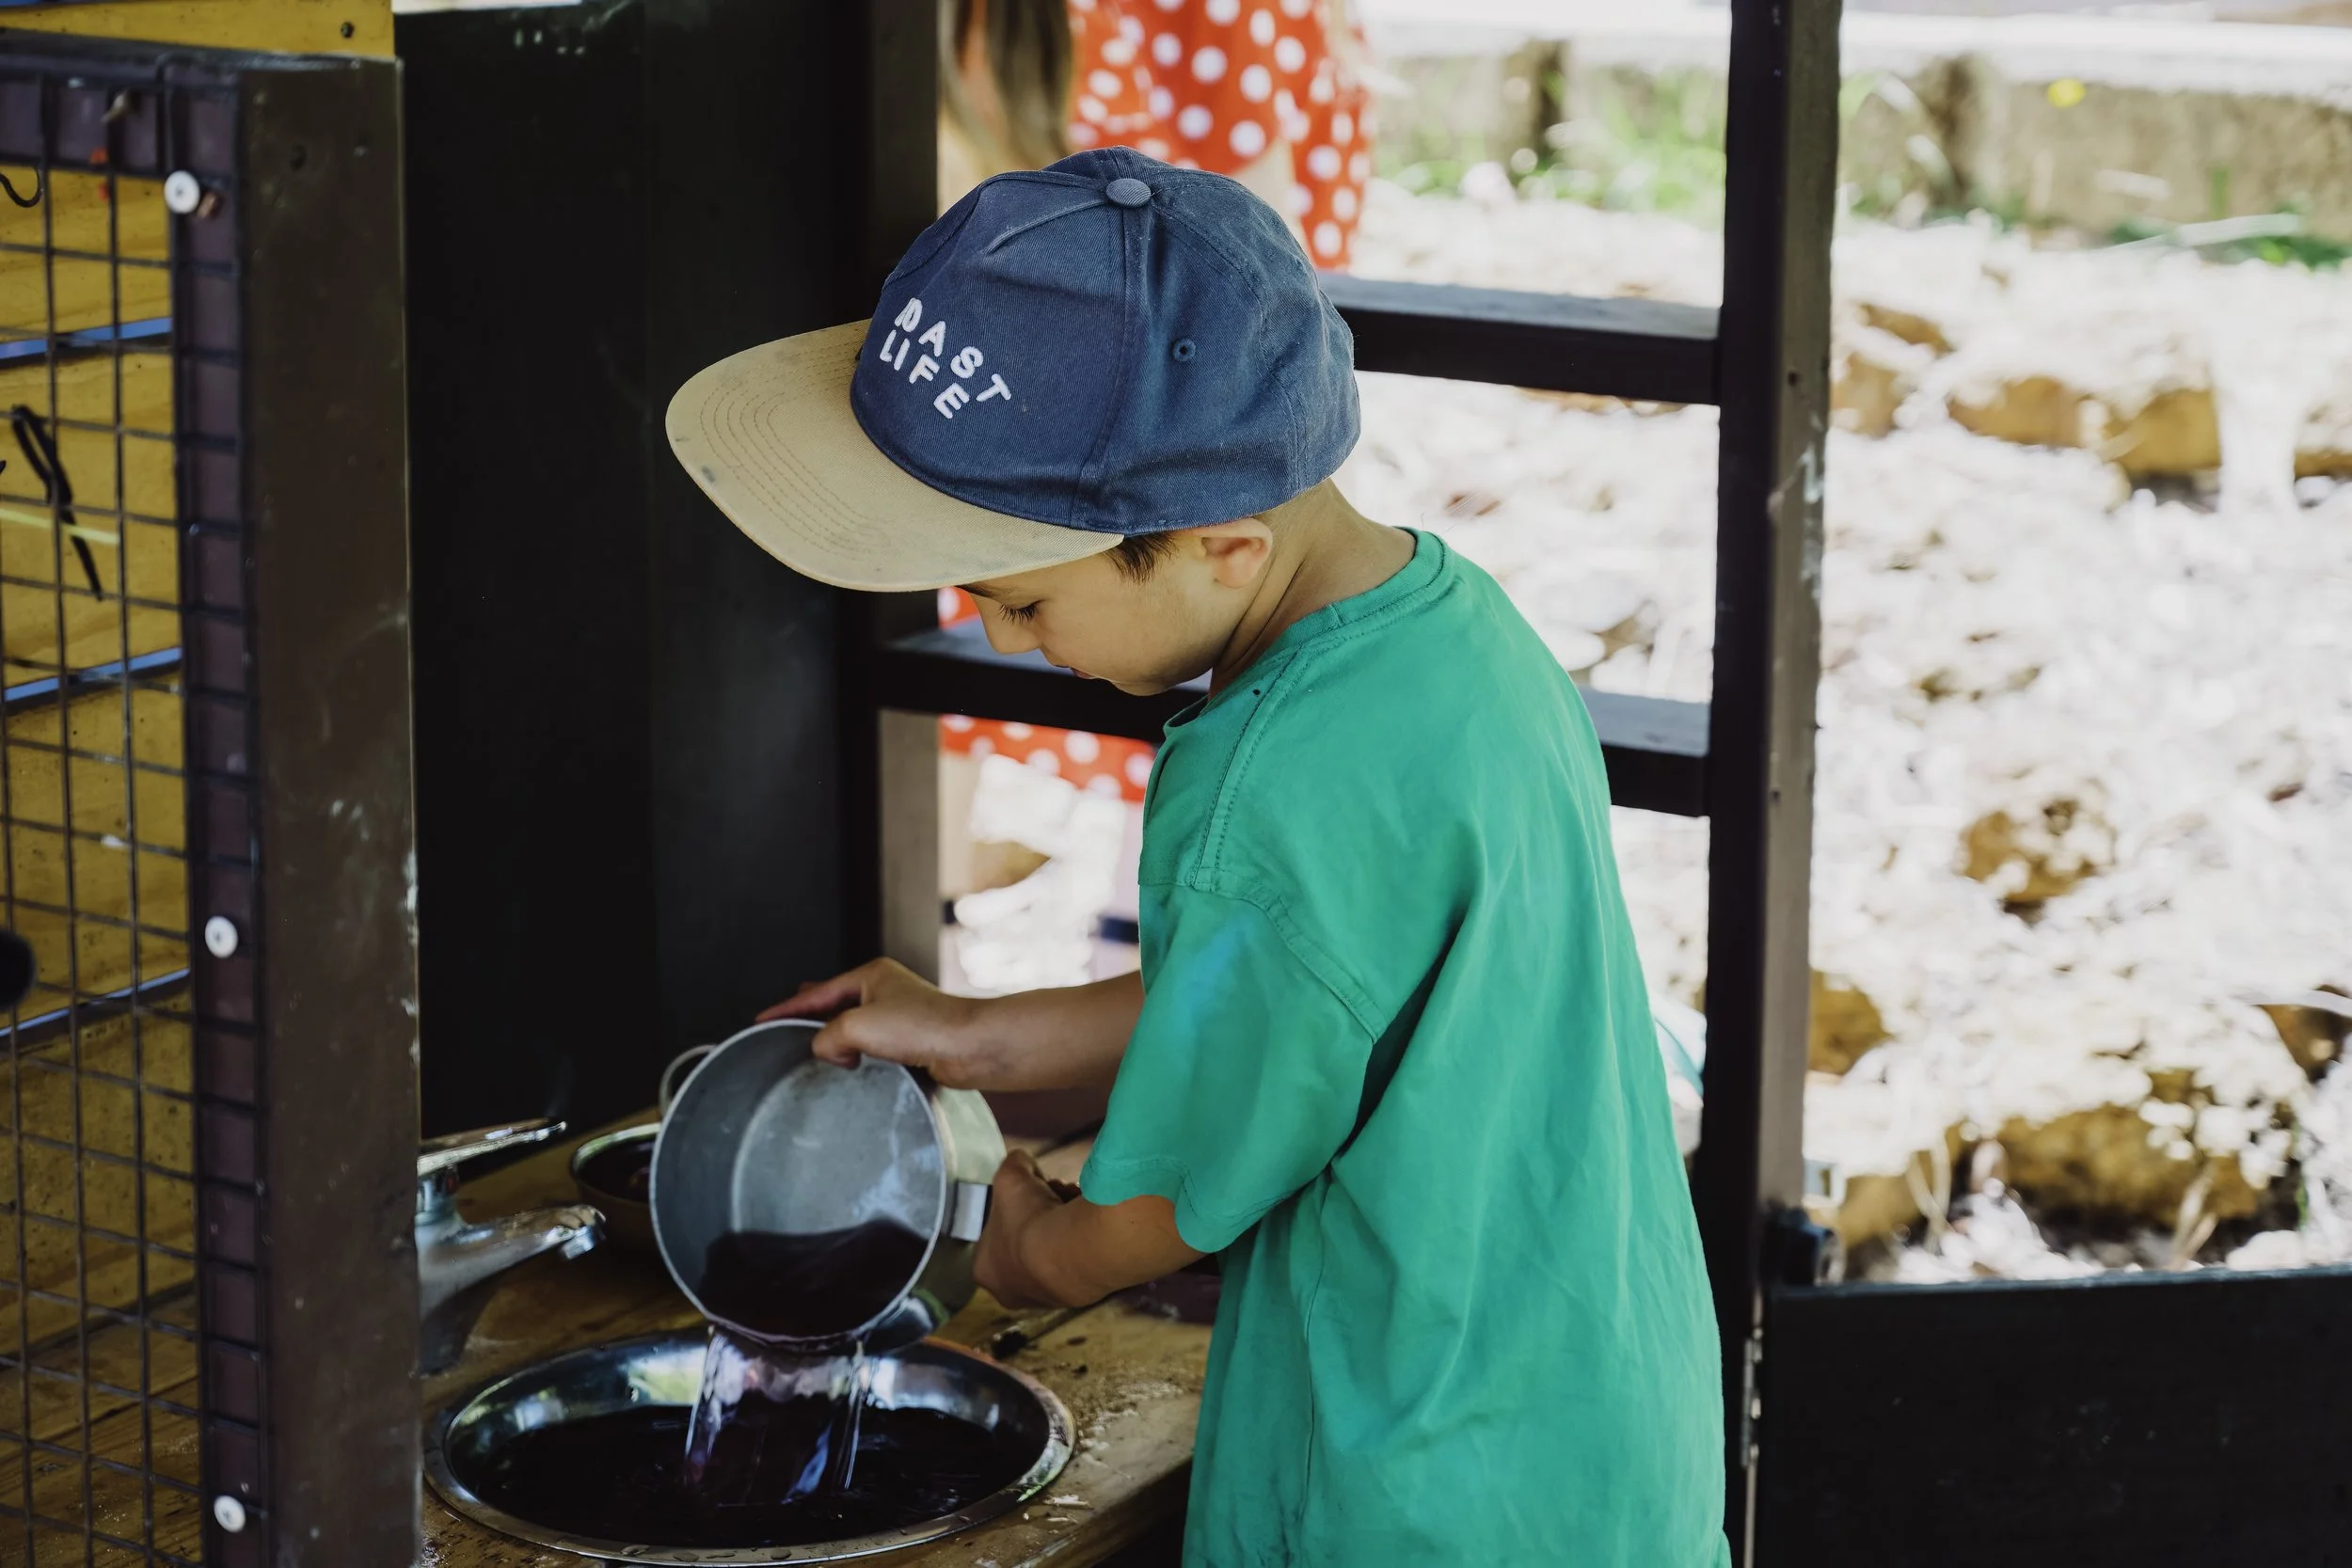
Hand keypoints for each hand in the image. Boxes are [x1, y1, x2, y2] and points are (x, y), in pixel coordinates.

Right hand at [757, 957, 995, 1088]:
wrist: (970, 1047)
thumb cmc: (923, 1027)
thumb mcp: (857, 1025)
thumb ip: (828, 1037)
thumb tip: (829, 1052)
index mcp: (871, 976)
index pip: (817, 992)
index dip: (787, 1008)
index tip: (762, 1019)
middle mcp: (885, 991)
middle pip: (836, 1004)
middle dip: (811, 1017)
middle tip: (786, 1027)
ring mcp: (900, 1016)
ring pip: (855, 1028)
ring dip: (838, 1042)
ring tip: (819, 1054)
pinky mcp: (912, 1041)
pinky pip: (873, 1047)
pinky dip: (858, 1056)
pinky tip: (852, 1067)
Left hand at [973, 1151, 1204, 1310]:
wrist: (1072, 1253)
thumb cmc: (1029, 1219)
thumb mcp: (1011, 1177)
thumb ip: (1014, 1166)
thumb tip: (1023, 1162)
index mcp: (985, 1268)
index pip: (995, 1232)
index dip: (1014, 1205)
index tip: (1033, 1191)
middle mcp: (1011, 1291)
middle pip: (1027, 1242)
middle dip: (1043, 1215)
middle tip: (1058, 1194)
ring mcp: (1045, 1299)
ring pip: (1054, 1252)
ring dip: (1065, 1226)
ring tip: (1076, 1204)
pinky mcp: (1076, 1297)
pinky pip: (1077, 1260)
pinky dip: (1082, 1240)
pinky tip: (1089, 1221)